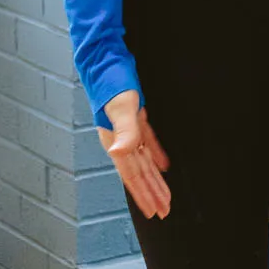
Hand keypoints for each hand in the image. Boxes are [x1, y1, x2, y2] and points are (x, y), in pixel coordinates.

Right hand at [99, 91, 171, 216]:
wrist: (104, 57)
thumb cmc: (111, 80)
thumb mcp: (122, 105)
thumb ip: (124, 130)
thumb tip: (119, 153)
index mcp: (115, 140)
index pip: (132, 175)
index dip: (143, 194)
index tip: (154, 211)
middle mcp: (120, 139)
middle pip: (139, 173)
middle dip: (151, 193)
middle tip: (164, 211)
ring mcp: (127, 128)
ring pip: (144, 161)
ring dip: (154, 179)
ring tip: (164, 196)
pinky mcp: (135, 117)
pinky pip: (147, 142)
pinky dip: (155, 155)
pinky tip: (163, 165)